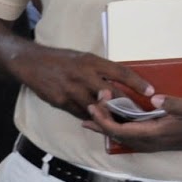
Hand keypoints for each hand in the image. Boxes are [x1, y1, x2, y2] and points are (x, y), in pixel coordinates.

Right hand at [12, 46, 151, 119]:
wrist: (31, 63)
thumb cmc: (60, 60)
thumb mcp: (83, 58)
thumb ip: (99, 70)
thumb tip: (118, 84)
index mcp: (92, 62)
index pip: (121, 72)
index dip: (137, 83)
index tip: (151, 92)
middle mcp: (84, 76)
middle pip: (112, 95)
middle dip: (127, 107)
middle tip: (140, 115)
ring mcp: (72, 90)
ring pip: (97, 108)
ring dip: (110, 117)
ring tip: (123, 123)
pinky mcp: (61, 101)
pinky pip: (81, 113)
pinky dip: (90, 117)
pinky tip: (98, 121)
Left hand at [82, 91, 181, 152]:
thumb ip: (173, 104)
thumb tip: (154, 99)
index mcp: (151, 134)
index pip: (118, 130)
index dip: (103, 119)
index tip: (94, 105)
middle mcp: (145, 142)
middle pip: (114, 134)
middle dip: (100, 119)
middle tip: (90, 103)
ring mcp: (146, 143)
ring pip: (118, 136)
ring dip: (103, 124)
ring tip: (89, 113)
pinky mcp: (147, 140)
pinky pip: (124, 135)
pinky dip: (112, 127)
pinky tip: (104, 120)